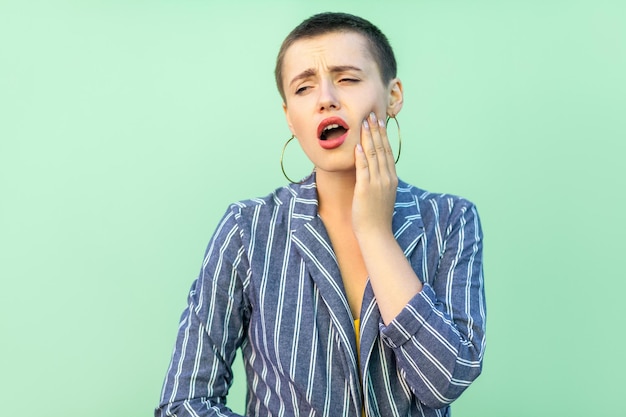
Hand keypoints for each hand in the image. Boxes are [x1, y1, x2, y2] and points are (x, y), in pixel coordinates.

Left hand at [352, 112, 397, 238]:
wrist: (377, 234)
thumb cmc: (376, 217)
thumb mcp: (382, 195)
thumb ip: (380, 181)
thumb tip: (374, 170)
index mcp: (392, 178)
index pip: (387, 152)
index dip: (382, 136)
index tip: (378, 122)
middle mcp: (387, 178)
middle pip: (381, 149)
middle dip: (376, 131)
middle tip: (371, 115)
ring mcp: (377, 183)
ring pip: (373, 155)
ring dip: (368, 138)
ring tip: (364, 123)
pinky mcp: (366, 189)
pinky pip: (364, 169)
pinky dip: (360, 156)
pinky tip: (357, 145)